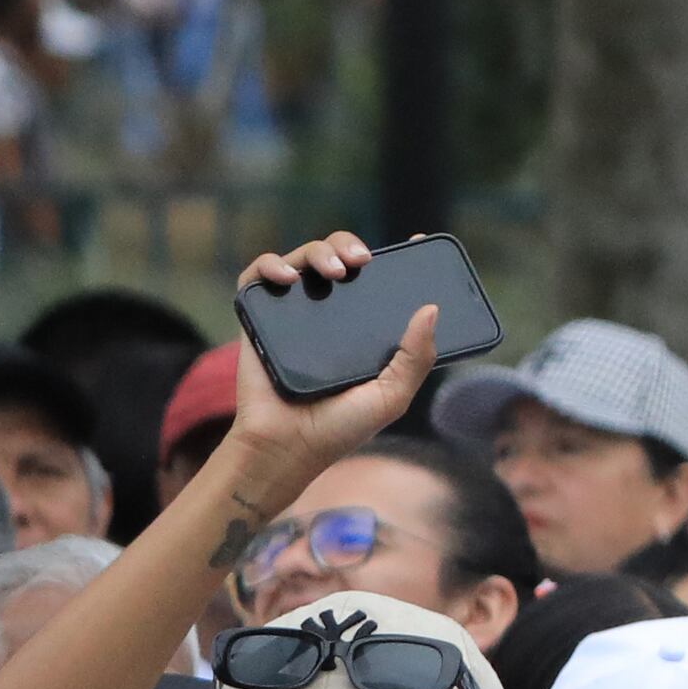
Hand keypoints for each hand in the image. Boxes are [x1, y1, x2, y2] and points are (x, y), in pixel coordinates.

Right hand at [216, 238, 440, 505]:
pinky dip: (268, 265)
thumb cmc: (339, 428)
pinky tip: (288, 277)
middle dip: (350, 245)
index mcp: (364, 329)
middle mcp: (329, 315)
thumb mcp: (391, 395)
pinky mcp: (257, 319)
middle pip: (339, 258)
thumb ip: (417, 357)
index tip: (417, 241)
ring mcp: (292, 314)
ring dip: (319, 251)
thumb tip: (431, 309)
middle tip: (363, 261)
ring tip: (334, 270)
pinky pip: (255, 278)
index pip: (380, 280)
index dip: (400, 256)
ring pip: (302, 259)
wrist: (284, 448)